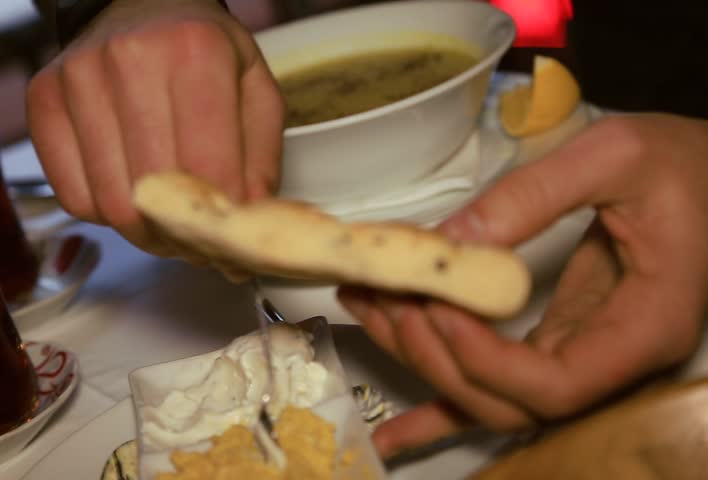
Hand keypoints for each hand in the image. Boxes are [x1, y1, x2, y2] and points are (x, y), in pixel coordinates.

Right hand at [26, 0, 283, 256]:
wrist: (141, 5)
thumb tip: (244, 227)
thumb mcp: (254, 90)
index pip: (209, 169)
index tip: (229, 240)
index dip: (222, 222)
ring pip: (110, 203)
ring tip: (165, 222)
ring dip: (143, 232)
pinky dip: (104, 213)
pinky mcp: (44, 100)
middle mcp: (130, 60)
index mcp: (196, 52)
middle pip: (153, 195)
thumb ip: (261, 161)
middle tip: (196, 240)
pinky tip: (128, 194)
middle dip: (180, 235)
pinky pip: (72, 196)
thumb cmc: (203, 50)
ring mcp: (78, 78)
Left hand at [338, 114, 707, 457]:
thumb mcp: (615, 156)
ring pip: (489, 394)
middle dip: (437, 353)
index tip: (436, 304)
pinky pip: (492, 385)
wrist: (707, 175)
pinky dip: (437, 412)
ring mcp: (579, 355)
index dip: (484, 358)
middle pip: (509, 400)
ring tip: (366, 302)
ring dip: (420, 359)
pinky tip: (392, 434)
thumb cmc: (681, 165)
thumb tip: (454, 241)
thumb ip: (535, 195)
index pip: (555, 385)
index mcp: (643, 327)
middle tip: (389, 294)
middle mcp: (610, 359)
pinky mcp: (553, 341)